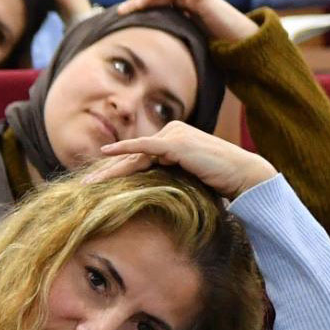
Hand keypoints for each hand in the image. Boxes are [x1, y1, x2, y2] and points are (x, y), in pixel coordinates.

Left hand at [88, 120, 276, 199]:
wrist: (243, 174)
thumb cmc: (219, 180)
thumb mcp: (187, 179)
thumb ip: (169, 178)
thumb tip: (151, 196)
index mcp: (172, 140)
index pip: (139, 158)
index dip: (117, 171)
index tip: (98, 184)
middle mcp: (171, 133)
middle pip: (133, 156)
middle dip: (108, 171)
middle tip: (86, 184)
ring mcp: (173, 136)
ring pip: (135, 155)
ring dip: (111, 169)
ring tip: (90, 182)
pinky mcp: (176, 142)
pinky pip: (145, 146)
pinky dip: (125, 149)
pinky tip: (106, 152)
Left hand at [117, 0, 257, 44]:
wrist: (237, 45)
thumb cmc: (213, 49)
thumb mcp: (183, 47)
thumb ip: (167, 46)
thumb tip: (144, 62)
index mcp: (176, 12)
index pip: (151, 6)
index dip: (136, 8)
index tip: (118, 17)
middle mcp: (183, 2)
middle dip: (138, 1)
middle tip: (122, 11)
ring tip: (140, 4)